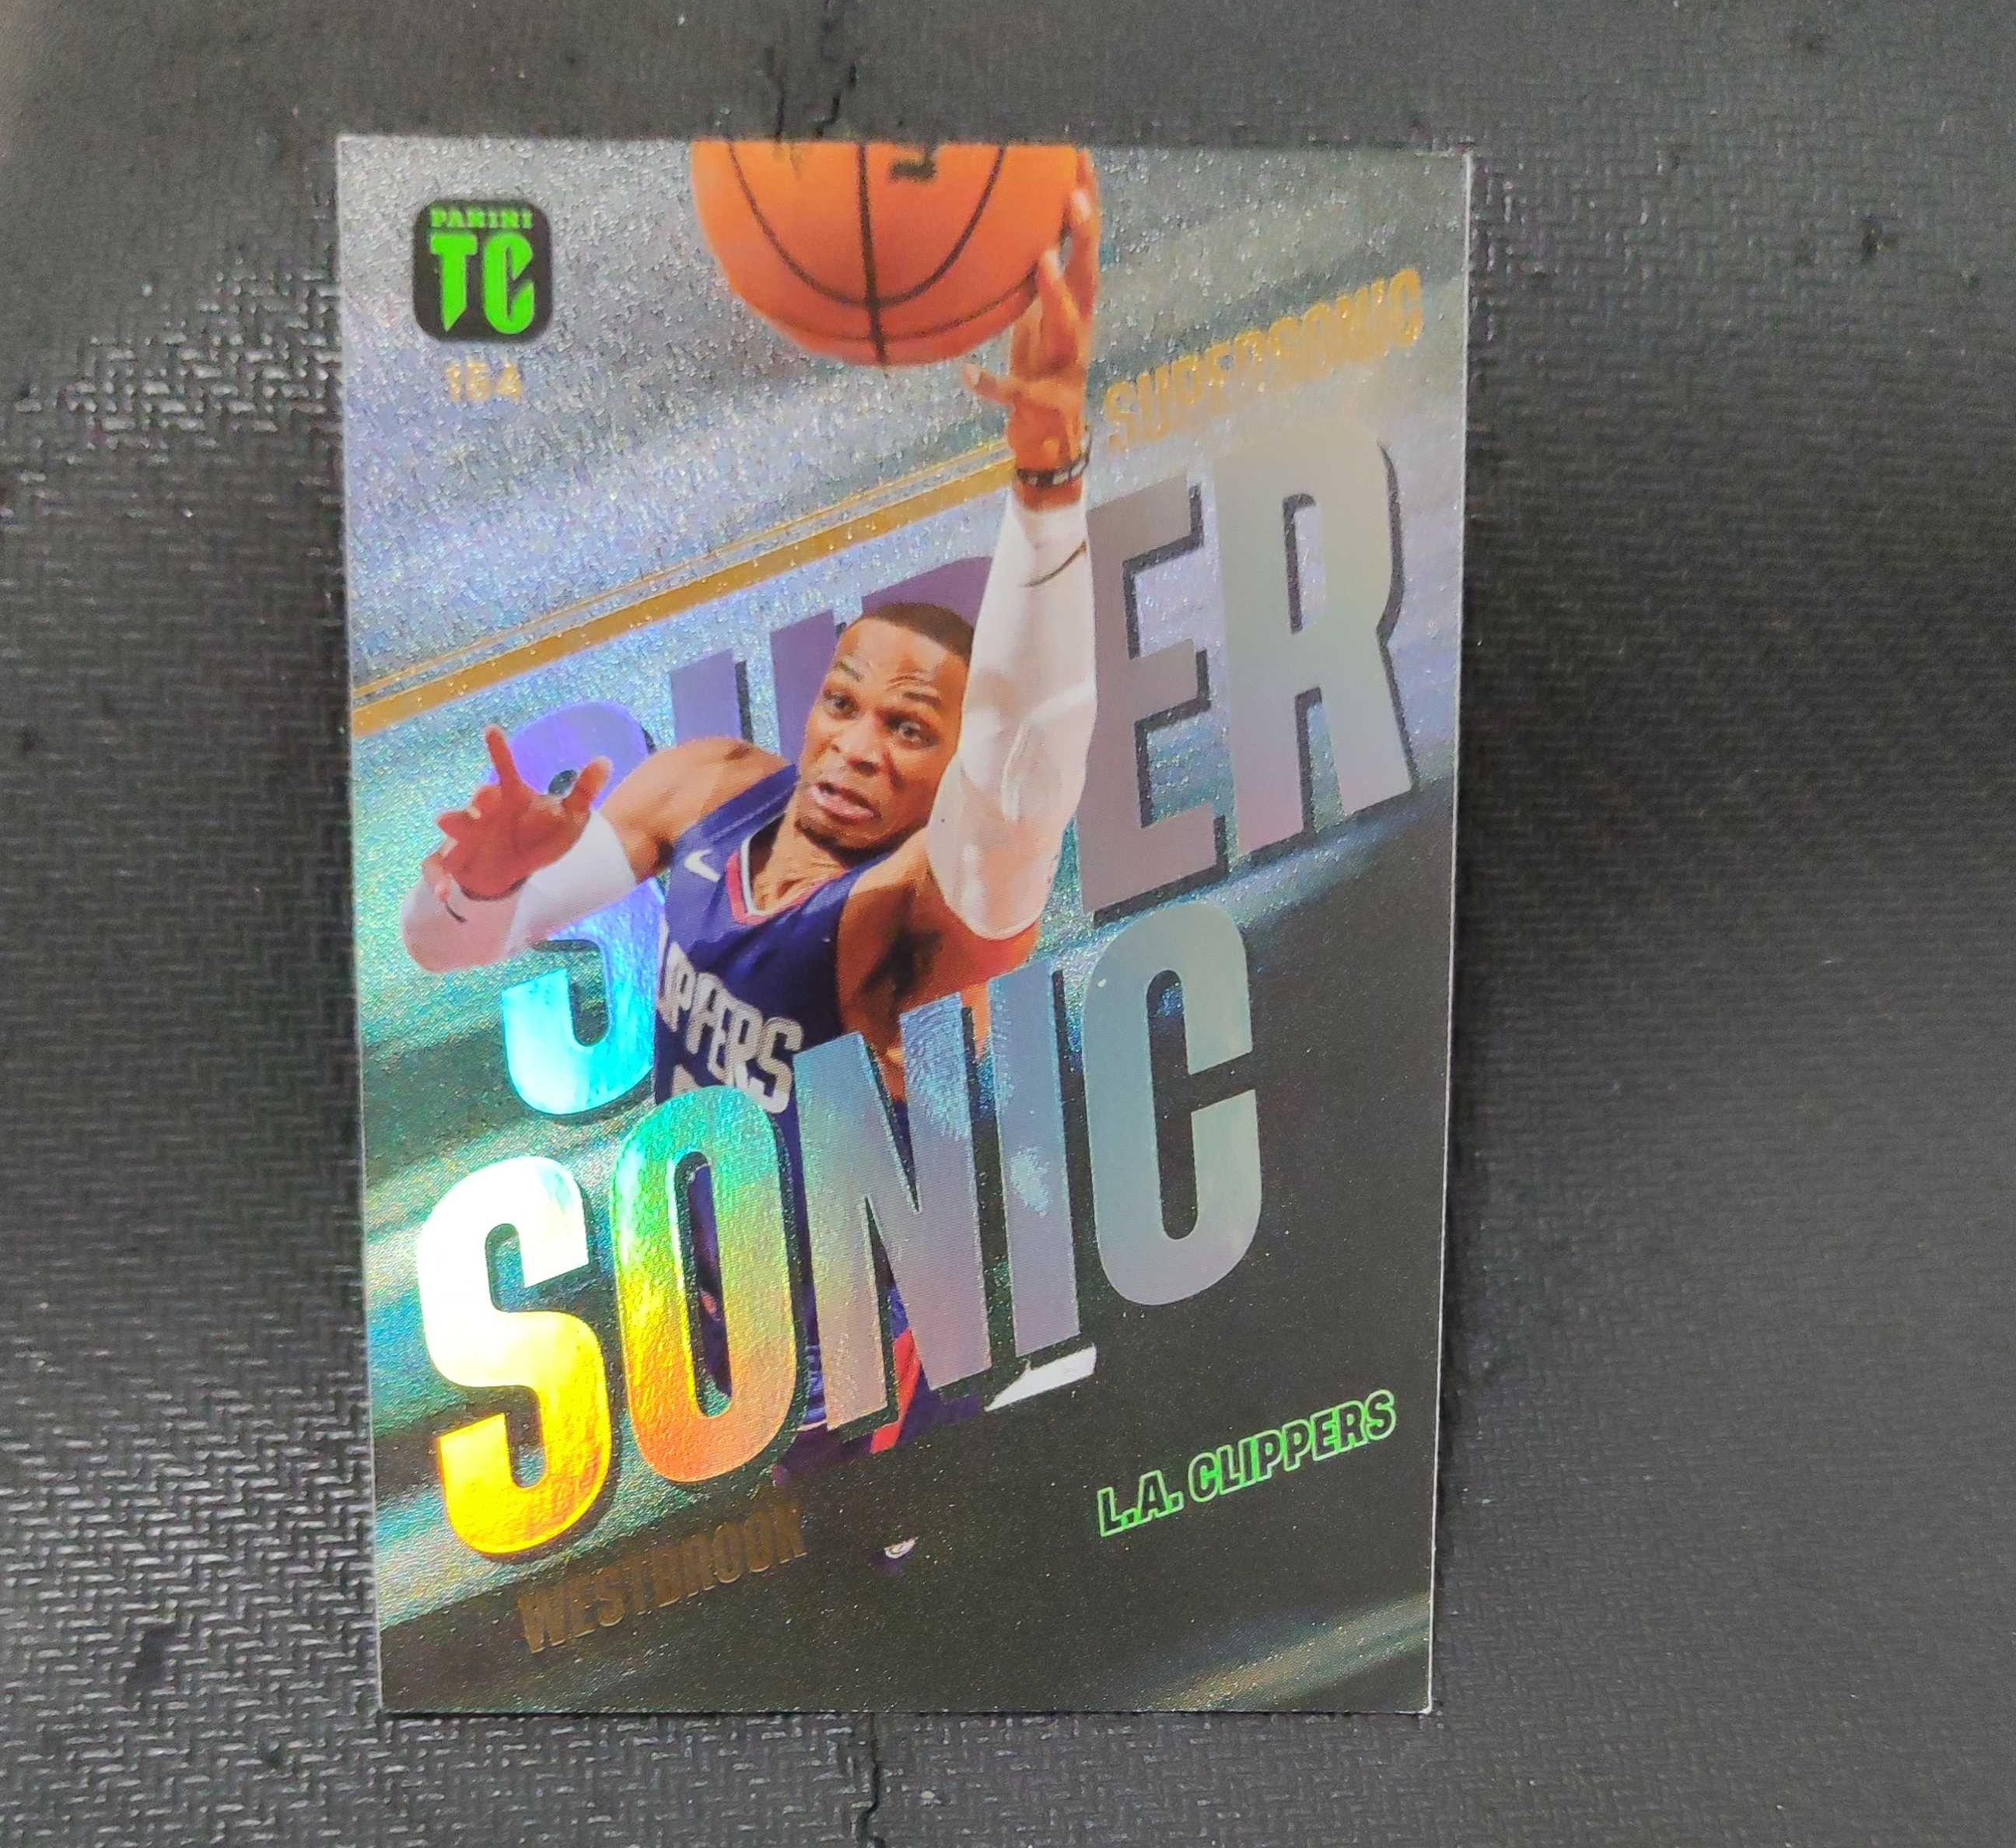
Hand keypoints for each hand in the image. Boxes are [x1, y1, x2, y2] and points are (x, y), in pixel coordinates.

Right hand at [424, 725, 610, 903]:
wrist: (515, 868)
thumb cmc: (539, 836)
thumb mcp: (568, 818)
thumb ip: (583, 791)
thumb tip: (605, 760)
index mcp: (511, 797)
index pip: (506, 770)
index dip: (500, 751)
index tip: (492, 730)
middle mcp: (485, 813)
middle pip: (480, 802)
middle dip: (480, 798)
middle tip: (485, 795)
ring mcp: (468, 837)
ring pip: (457, 831)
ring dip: (454, 826)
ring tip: (446, 822)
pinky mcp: (456, 862)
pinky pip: (444, 870)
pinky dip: (440, 879)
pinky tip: (441, 891)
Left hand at [963, 150, 1098, 507]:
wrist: (1051, 439)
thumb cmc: (1039, 369)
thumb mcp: (1033, 319)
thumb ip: (1025, 282)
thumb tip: (998, 232)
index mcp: (1077, 306)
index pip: (1086, 248)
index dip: (1086, 203)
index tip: (1080, 157)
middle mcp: (1080, 330)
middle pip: (1089, 276)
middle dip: (1084, 237)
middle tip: (1074, 199)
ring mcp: (1067, 366)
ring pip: (1067, 325)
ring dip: (1056, 292)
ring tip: (1042, 261)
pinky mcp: (1045, 402)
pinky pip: (1015, 390)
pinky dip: (991, 384)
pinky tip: (966, 375)